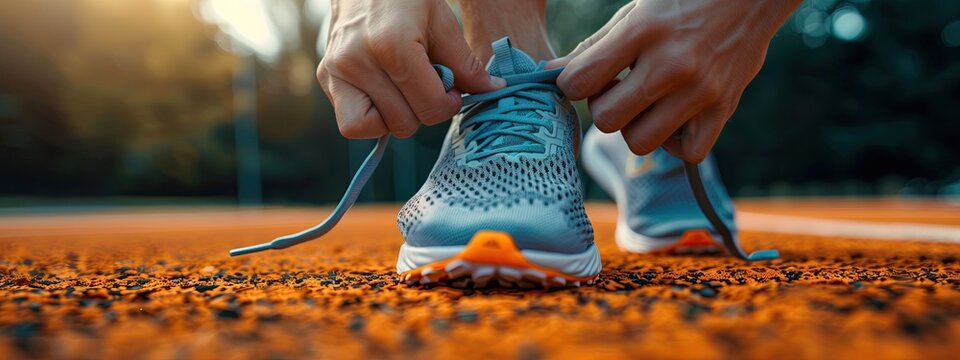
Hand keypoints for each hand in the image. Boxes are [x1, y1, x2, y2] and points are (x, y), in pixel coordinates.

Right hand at [317, 0, 504, 138]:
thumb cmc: (405, 1)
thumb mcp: (442, 22)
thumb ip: (466, 63)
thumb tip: (494, 89)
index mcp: (392, 44)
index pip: (430, 106)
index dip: (448, 104)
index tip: (450, 89)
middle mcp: (357, 61)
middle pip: (405, 123)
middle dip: (424, 110)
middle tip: (427, 86)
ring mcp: (336, 72)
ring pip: (378, 129)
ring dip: (398, 116)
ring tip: (404, 89)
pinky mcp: (326, 79)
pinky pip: (352, 125)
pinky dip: (373, 119)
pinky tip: (384, 97)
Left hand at [549, 0, 799, 161]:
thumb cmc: (683, 2)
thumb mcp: (634, 13)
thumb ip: (592, 48)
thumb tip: (548, 75)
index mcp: (642, 31)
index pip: (579, 82)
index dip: (573, 85)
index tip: (586, 78)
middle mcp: (671, 64)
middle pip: (606, 120)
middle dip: (604, 109)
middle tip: (620, 90)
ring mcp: (700, 90)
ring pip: (641, 142)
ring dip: (636, 127)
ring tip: (647, 104)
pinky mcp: (724, 108)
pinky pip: (688, 152)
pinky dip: (676, 143)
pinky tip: (675, 118)